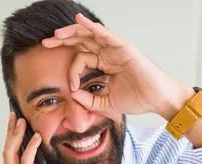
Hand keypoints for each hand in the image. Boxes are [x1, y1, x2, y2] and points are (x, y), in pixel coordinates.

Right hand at [2, 113, 61, 163]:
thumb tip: (42, 161)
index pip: (8, 156)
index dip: (11, 139)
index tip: (15, 125)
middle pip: (6, 150)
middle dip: (10, 132)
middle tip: (15, 116)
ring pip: (10, 153)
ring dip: (17, 136)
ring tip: (23, 122)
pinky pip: (26, 162)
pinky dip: (31, 148)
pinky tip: (36, 138)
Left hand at [41, 13, 193, 119]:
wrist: (156, 100)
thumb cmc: (137, 99)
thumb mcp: (106, 104)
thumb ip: (89, 101)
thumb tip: (72, 95)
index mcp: (104, 65)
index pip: (80, 60)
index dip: (71, 71)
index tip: (71, 87)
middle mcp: (108, 54)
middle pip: (81, 42)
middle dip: (62, 41)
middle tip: (45, 43)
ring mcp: (115, 49)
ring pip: (89, 35)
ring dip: (72, 32)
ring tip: (56, 34)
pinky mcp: (123, 47)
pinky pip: (104, 33)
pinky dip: (91, 26)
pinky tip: (79, 21)